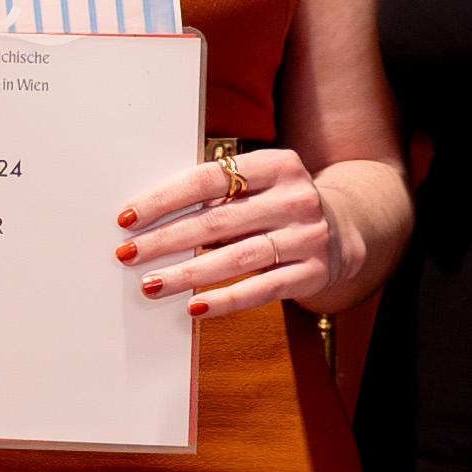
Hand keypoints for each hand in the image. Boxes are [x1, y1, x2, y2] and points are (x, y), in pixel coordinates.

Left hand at [110, 143, 333, 318]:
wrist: (343, 230)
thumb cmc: (277, 205)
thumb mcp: (259, 185)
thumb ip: (217, 193)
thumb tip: (148, 218)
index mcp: (276, 165)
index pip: (209, 179)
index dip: (165, 199)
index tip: (128, 217)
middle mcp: (295, 198)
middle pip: (218, 221)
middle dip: (166, 239)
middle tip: (128, 253)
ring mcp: (307, 236)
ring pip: (236, 258)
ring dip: (187, 273)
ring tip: (151, 284)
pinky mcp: (313, 272)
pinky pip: (261, 289)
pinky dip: (225, 300)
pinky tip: (194, 307)